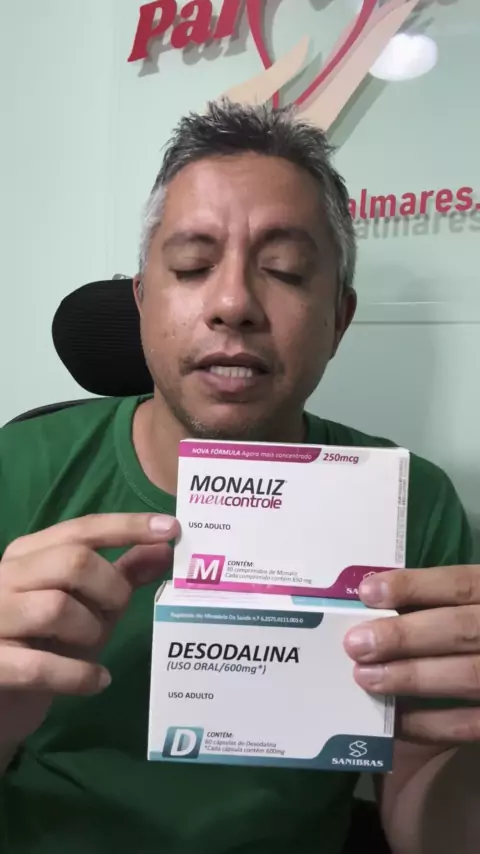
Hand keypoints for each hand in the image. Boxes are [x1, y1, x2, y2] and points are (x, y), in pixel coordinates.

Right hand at [0, 513, 178, 752]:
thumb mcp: (87, 607)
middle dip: (111, 588)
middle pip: (73, 562)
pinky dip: (78, 675)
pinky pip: (40, 667)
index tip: (171, 530)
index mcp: (28, 554)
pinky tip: (98, 680)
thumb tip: (165, 548)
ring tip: (92, 647)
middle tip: (116, 612)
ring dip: (91, 630)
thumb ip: (121, 576)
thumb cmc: (44, 645)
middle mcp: (4, 577)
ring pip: (56, 608)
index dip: (128, 527)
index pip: (82, 529)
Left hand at [344, 565, 479, 743]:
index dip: (413, 586)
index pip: (460, 584)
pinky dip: (429, 723)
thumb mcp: (471, 604)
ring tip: (366, 677)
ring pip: (467, 674)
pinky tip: (394, 719)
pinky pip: (469, 724)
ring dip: (411, 676)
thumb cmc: (477, 628)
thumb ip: (438, 601)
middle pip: (460, 629)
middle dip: (404, 636)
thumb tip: (375, 603)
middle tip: (355, 644)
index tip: (367, 593)